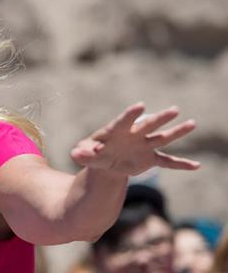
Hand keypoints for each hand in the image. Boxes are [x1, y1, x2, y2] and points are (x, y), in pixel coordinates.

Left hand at [70, 103, 198, 174]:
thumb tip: (75, 154)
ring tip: (191, 123)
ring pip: (162, 138)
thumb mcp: (83, 153)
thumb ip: (81, 153)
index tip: (140, 106)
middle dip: (159, 118)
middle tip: (174, 110)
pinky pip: (167, 162)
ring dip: (176, 132)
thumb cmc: (92, 153)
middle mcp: (134, 135)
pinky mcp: (150, 158)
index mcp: (116, 130)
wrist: (105, 162)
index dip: (131, 114)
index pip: (124, 120)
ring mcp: (144, 146)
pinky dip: (180, 164)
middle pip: (148, 125)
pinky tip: (195, 166)